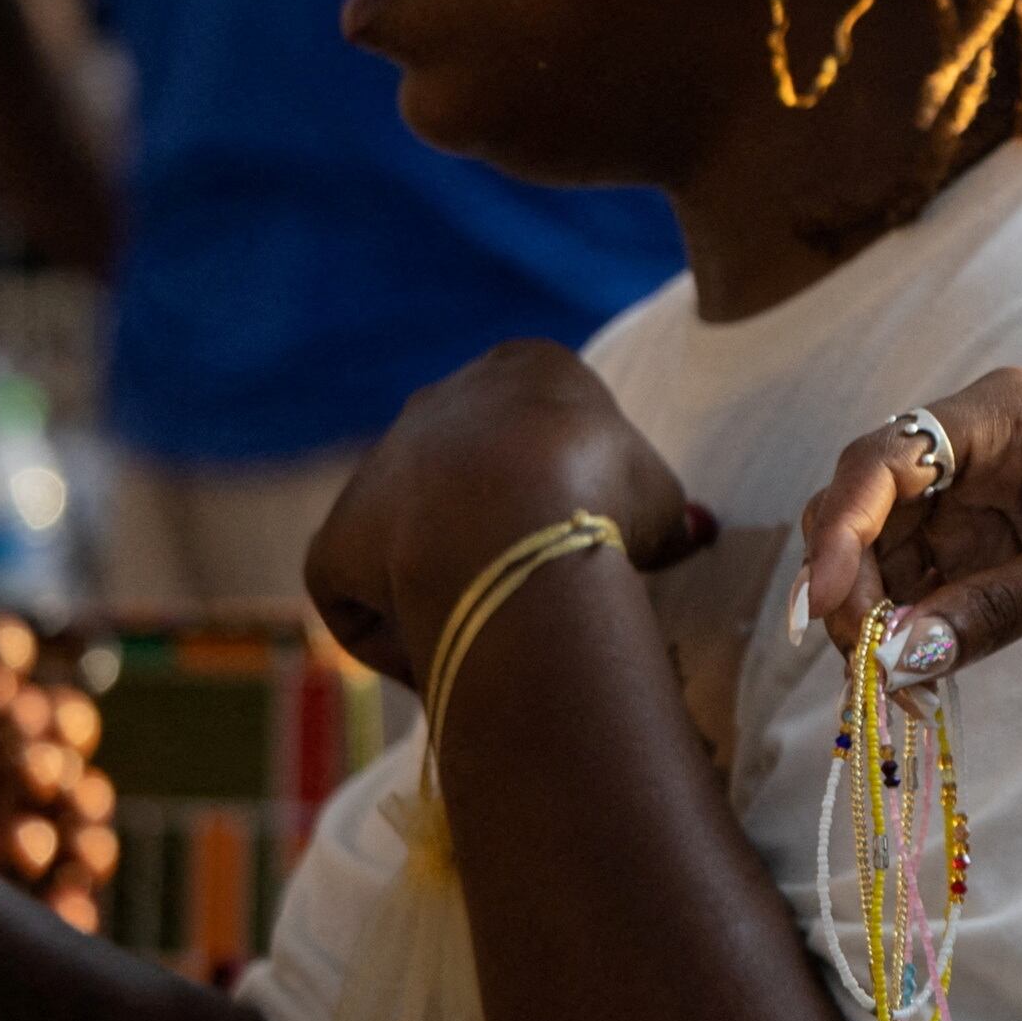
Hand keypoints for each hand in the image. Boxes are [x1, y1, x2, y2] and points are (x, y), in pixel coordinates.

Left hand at [305, 340, 707, 689]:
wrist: (514, 520)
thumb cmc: (605, 494)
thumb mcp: (661, 493)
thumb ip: (659, 510)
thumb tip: (687, 535)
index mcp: (525, 368)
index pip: (545, 422)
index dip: (575, 483)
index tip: (594, 529)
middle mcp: (440, 402)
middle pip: (471, 472)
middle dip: (501, 523)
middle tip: (544, 578)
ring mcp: (377, 470)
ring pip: (415, 534)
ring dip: (449, 576)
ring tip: (500, 625)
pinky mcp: (334, 541)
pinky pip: (365, 596)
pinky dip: (401, 631)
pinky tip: (454, 652)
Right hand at [797, 368, 1021, 686]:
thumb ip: (990, 609)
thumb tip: (889, 656)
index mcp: (1008, 416)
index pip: (885, 458)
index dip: (840, 527)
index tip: (827, 603)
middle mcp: (987, 457)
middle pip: (871, 514)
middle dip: (849, 585)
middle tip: (860, 666)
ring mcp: (993, 516)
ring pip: (890, 566)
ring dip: (875, 626)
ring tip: (887, 695)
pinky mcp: (1008, 570)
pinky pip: (929, 602)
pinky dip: (910, 644)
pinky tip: (912, 691)